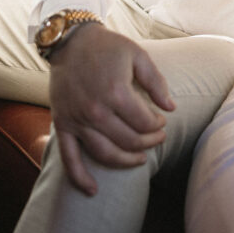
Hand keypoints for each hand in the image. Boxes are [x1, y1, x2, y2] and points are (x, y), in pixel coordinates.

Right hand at [48, 24, 174, 194]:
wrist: (71, 41)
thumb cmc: (108, 47)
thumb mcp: (138, 55)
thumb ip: (156, 82)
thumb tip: (171, 108)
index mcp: (116, 92)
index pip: (144, 122)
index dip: (157, 124)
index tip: (161, 119)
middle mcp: (96, 111)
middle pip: (128, 140)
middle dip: (148, 142)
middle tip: (158, 137)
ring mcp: (77, 120)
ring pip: (105, 153)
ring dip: (126, 161)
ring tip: (141, 160)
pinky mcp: (62, 125)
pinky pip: (69, 158)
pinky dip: (79, 178)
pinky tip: (92, 191)